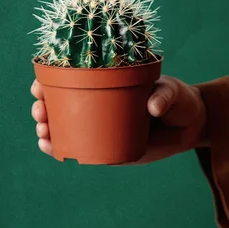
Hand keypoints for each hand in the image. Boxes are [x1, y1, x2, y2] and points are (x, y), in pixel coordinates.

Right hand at [30, 75, 207, 164]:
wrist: (189, 124)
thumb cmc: (177, 99)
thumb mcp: (171, 91)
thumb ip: (164, 95)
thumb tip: (153, 107)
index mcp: (106, 82)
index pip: (71, 79)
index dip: (49, 80)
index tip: (39, 85)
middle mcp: (98, 104)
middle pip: (60, 104)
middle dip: (42, 107)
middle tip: (41, 110)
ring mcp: (100, 126)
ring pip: (64, 127)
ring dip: (46, 128)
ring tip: (43, 131)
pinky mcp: (107, 147)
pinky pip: (79, 149)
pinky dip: (60, 149)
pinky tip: (50, 149)